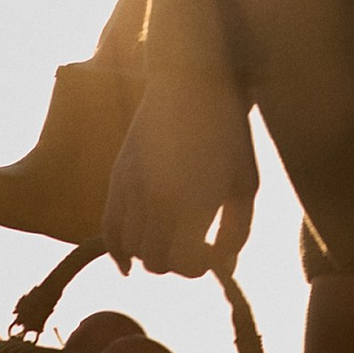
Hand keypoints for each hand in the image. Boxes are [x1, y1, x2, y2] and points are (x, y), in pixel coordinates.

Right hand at [102, 79, 258, 276]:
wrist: (190, 81)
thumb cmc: (228, 133)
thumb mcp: (245, 183)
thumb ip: (236, 232)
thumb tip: (225, 270)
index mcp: (192, 202)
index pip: (183, 263)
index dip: (199, 266)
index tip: (211, 252)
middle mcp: (155, 200)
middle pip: (156, 261)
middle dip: (177, 263)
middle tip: (193, 247)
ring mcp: (131, 189)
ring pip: (130, 247)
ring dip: (150, 254)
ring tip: (168, 242)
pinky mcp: (117, 177)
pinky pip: (108, 228)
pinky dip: (117, 249)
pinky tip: (129, 260)